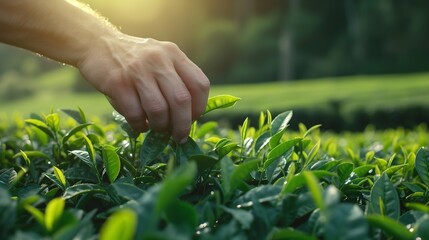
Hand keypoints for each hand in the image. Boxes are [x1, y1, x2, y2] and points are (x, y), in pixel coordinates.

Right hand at [77, 34, 209, 142]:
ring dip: (160, 126)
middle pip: (181, 100)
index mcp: (174, 54)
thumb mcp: (161, 58)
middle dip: (182, 125)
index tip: (192, 119)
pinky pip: (135, 114)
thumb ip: (176, 79)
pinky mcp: (117, 82)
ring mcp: (137, 70)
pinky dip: (140, 125)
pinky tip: (140, 124)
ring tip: (157, 128)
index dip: (199, 107)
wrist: (96, 43)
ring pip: (159, 110)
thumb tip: (188, 118)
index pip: (200, 84)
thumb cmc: (134, 59)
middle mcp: (159, 60)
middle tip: (179, 136)